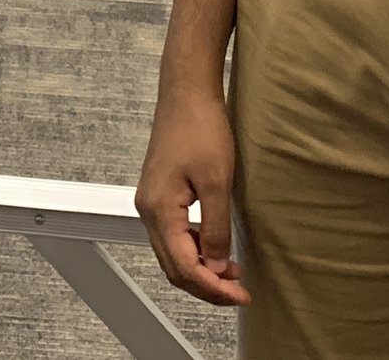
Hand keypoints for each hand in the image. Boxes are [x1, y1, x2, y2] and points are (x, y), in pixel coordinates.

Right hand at [135, 89, 246, 305]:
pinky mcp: (159, 194)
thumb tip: (217, 266)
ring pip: (172, 253)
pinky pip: (173, 235)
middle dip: (206, 285)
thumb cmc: (200, 129)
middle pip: (173, 266)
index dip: (213, 288)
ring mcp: (151, 202)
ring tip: (232, 274)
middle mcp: (148, 210)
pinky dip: (194, 249)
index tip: (240, 295)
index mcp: (159, 210)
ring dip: (201, 268)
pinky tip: (216, 248)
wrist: (186, 93)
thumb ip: (215, 229)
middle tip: (239, 292)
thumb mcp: (217, 182)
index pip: (184, 267)